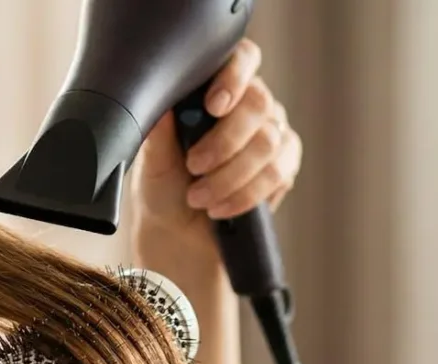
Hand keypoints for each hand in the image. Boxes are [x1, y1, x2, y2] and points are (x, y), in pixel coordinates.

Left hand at [129, 39, 302, 259]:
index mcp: (218, 86)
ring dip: (230, 176)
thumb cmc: (164, 185)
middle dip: (225, 141)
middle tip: (194, 166)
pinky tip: (221, 207)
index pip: (243, 58)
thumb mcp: (152, 158)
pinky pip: (277, 173)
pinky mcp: (284, 165)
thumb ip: (159, 130)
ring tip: (200, 197)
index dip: (234, 76)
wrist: (178, 231)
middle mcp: (250, 104)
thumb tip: (160, 102)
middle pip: (258, 103)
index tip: (213, 106)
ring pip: (268, 142)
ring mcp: (273, 132)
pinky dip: (245, 194)